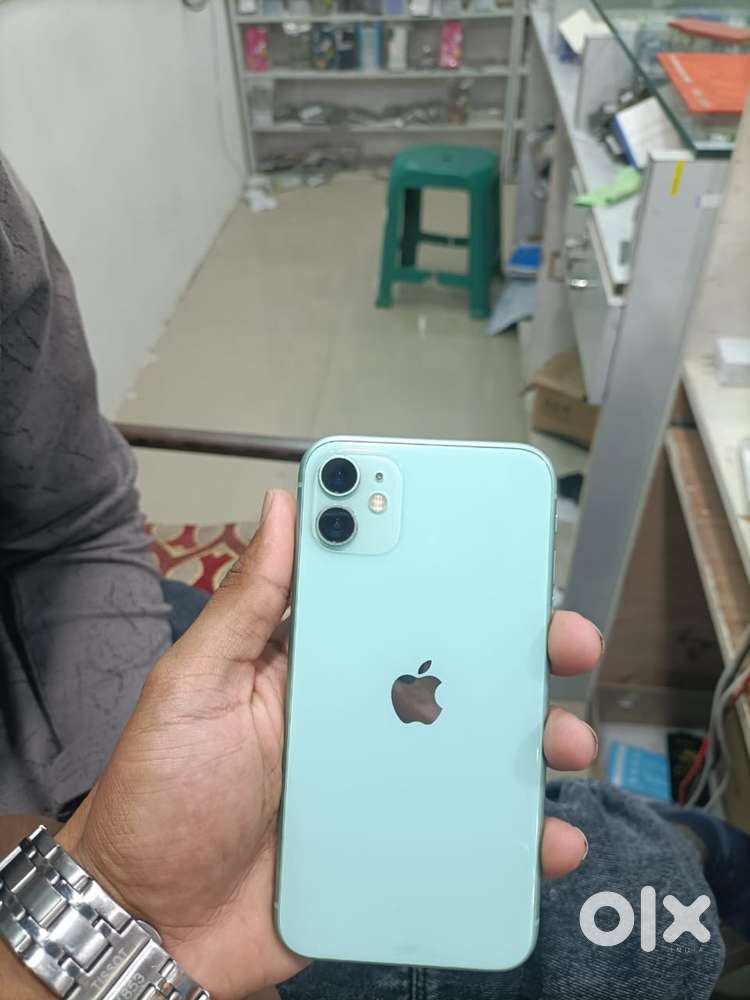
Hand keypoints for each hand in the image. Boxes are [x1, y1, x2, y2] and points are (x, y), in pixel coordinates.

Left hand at [59, 489, 600, 998]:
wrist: (154, 924)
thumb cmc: (161, 796)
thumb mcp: (193, 687)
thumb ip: (244, 605)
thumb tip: (281, 506)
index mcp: (315, 665)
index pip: (390, 603)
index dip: (442, 570)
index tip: (491, 542)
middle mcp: (360, 715)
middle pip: (455, 671)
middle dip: (519, 650)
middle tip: (564, 639)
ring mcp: (384, 783)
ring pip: (478, 748)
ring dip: (535, 738)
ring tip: (562, 739)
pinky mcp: (396, 847)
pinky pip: (472, 834)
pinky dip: (520, 837)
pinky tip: (545, 837)